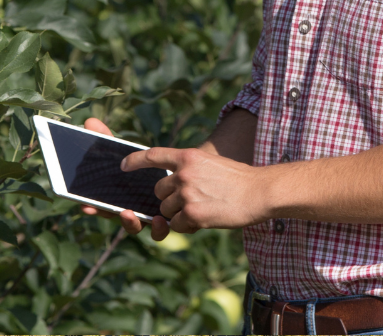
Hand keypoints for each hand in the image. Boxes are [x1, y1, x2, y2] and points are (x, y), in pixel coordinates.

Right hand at [76, 118, 168, 238]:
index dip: (91, 206)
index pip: (100, 204)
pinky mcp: (164, 221)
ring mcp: (145, 217)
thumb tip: (89, 121)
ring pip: (134, 227)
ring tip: (129, 214)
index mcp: (117, 195)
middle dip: (105, 214)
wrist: (181, 172)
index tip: (84, 205)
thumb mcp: (125, 150)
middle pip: (114, 216)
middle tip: (97, 208)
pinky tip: (158, 218)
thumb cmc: (144, 163)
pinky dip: (156, 228)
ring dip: (129, 223)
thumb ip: (108, 138)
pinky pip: (158, 231)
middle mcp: (129, 209)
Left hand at [122, 144, 270, 234]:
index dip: (135, 161)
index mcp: (188, 156)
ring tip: (204, 209)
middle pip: (159, 191)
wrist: (259, 192)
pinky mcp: (192, 214)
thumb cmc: (239, 179)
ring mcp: (186, 194)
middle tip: (193, 200)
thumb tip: (172, 184)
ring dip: (179, 214)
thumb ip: (190, 170)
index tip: (123, 166)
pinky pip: (176, 225)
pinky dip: (187, 226)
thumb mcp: (211, 163)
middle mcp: (184, 173)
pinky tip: (205, 219)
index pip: (153, 155)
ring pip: (166, 210)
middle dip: (170, 199)